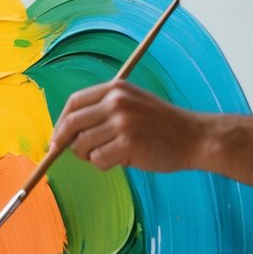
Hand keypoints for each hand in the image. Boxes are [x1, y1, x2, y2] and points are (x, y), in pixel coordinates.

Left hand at [51, 79, 208, 171]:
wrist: (195, 137)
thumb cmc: (162, 125)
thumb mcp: (133, 103)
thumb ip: (104, 109)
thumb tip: (67, 131)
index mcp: (116, 88)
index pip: (74, 102)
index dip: (61, 122)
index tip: (57, 137)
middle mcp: (116, 102)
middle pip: (72, 123)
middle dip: (64, 141)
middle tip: (63, 153)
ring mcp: (122, 122)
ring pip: (83, 145)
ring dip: (89, 156)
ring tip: (110, 154)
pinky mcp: (127, 144)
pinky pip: (98, 160)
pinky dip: (104, 165)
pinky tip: (122, 160)